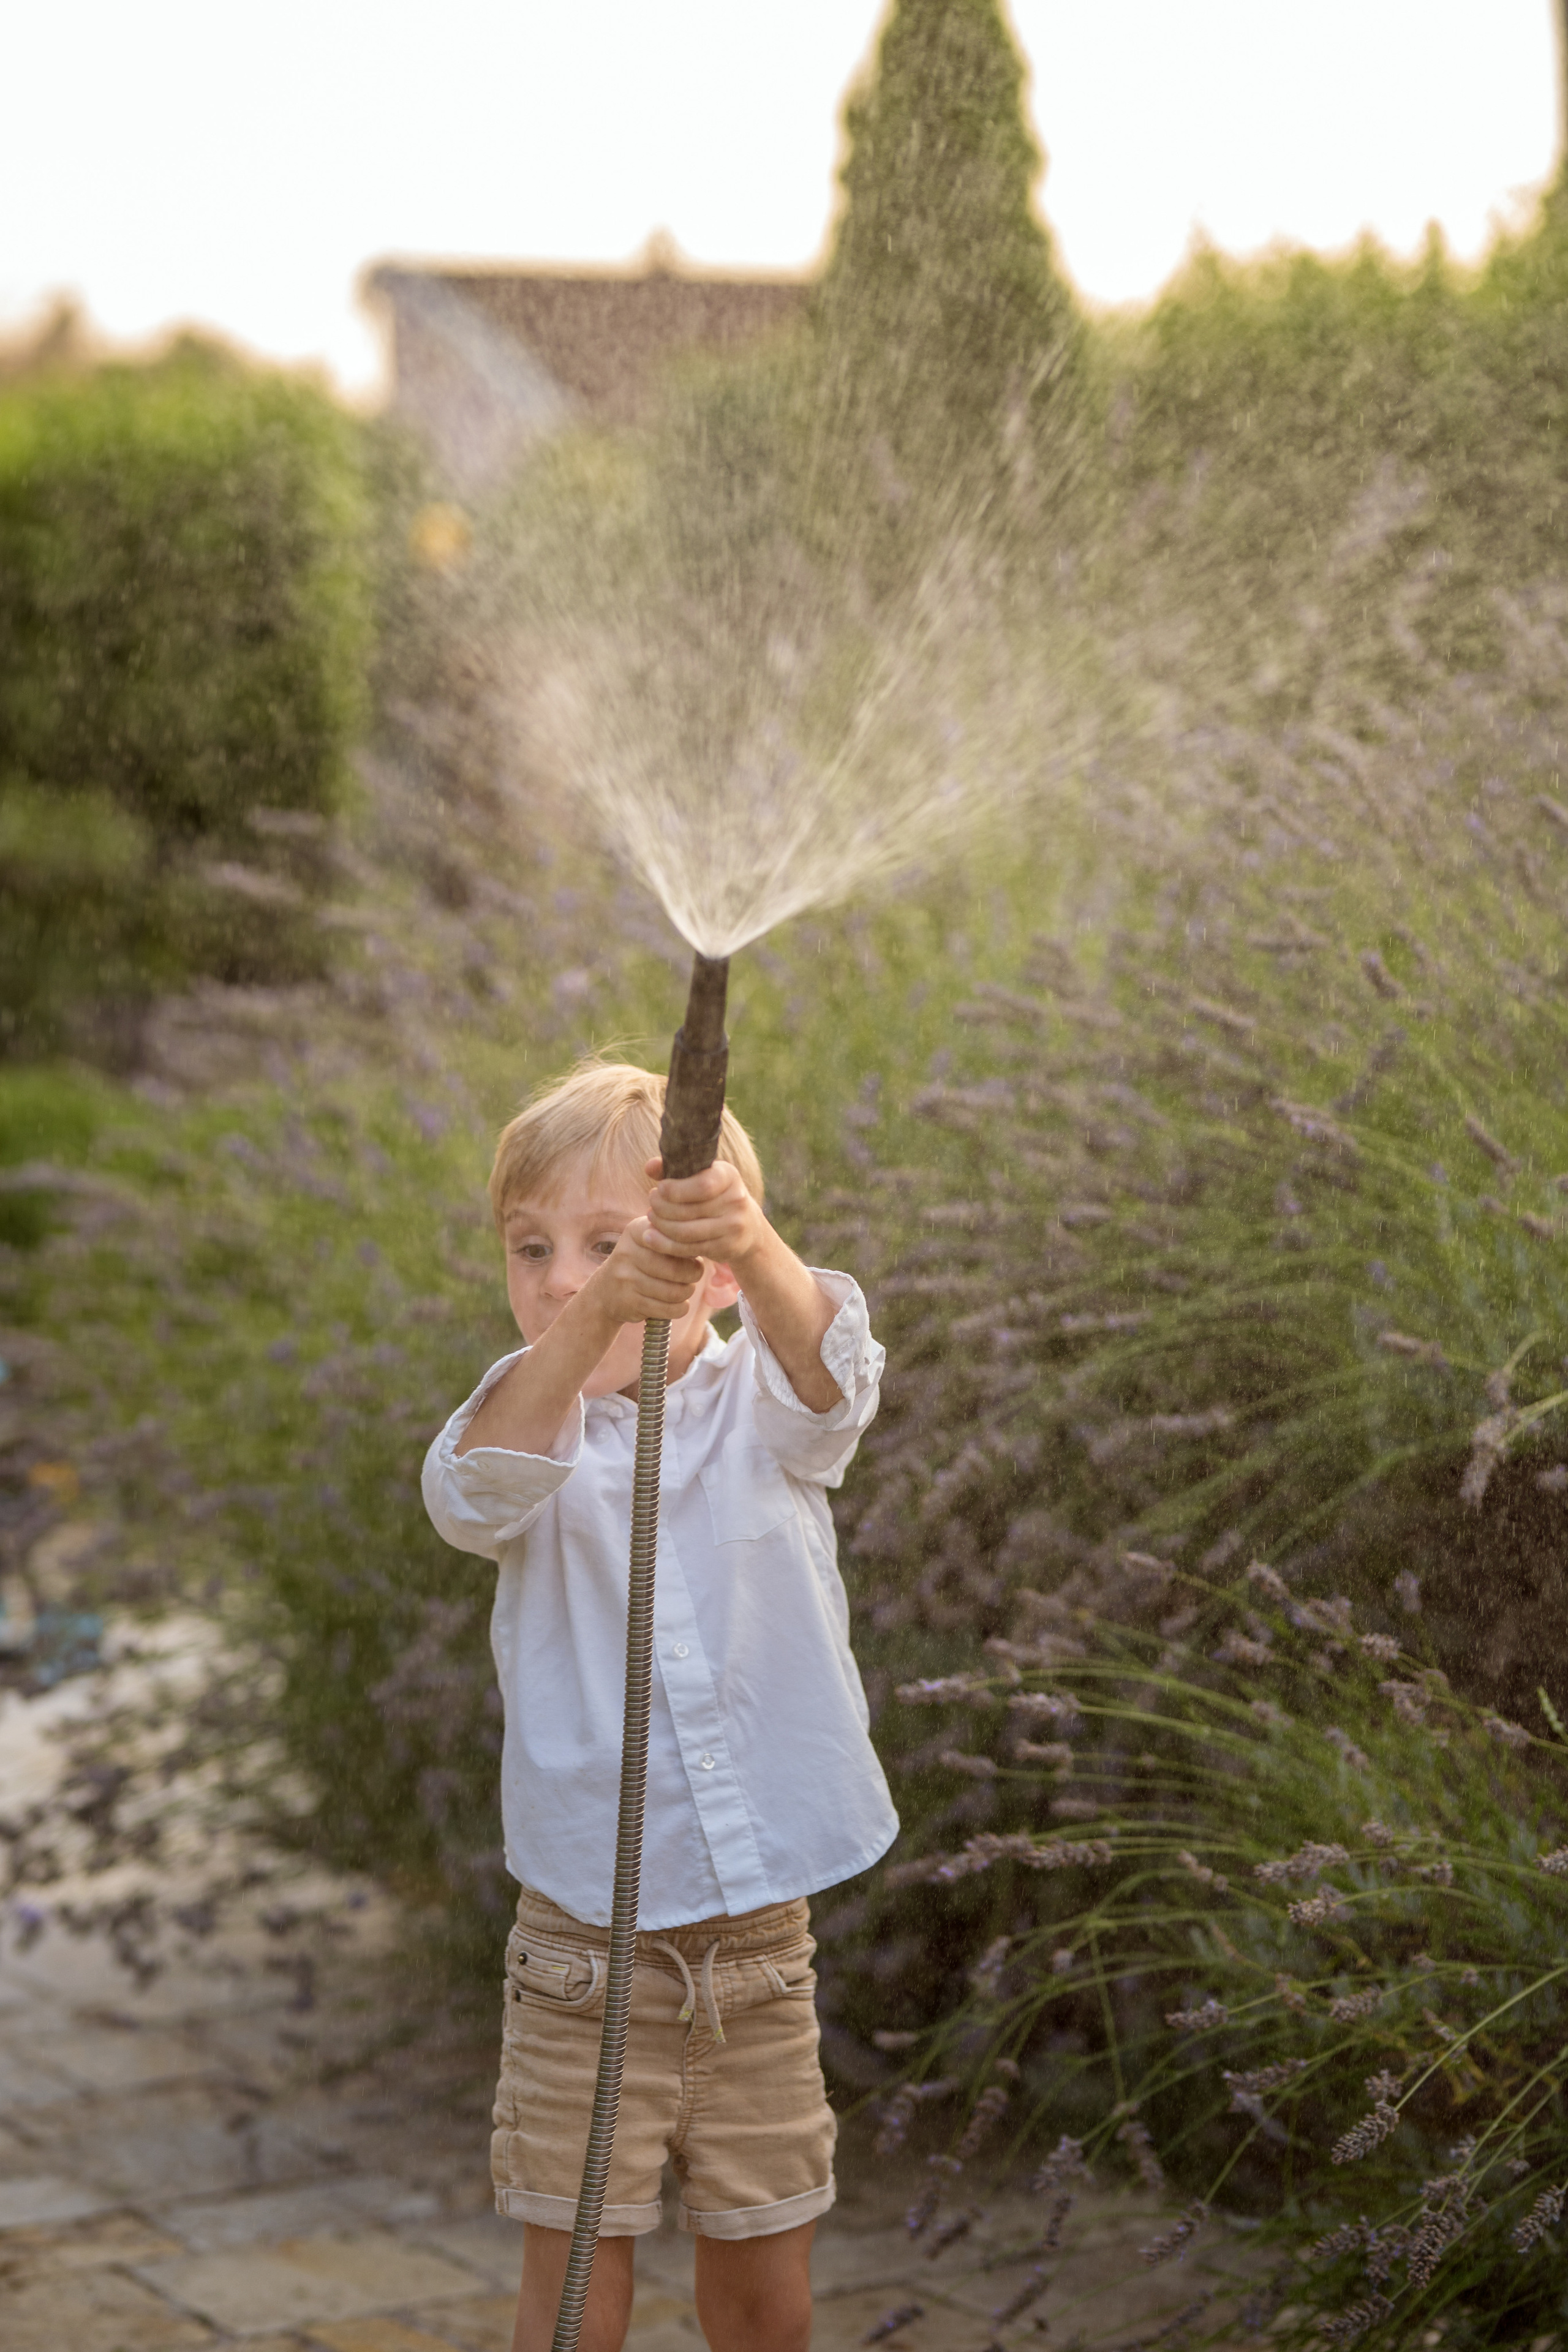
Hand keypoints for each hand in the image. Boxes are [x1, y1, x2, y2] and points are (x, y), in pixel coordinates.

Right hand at [593, 1214, 705, 1326]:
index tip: (693, 1256)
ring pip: (674, 1292)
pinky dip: (679, 1308)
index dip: (691, 1251)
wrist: (604, 1292)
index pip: (675, 1239)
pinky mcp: (628, 1302)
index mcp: (636, 1231)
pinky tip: (677, 1304)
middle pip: (677, 1269)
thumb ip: (673, 1238)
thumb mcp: (649, 1242)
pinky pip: (668, 1309)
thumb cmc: (640, 1264)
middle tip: (693, 1276)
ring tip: (684, 1289)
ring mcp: (626, 1278)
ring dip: (686, 1293)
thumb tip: (707, 1242)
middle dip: (693, 1275)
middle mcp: (627, 1252)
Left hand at [644, 1158, 763, 1274]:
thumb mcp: (702, 1176)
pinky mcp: (727, 1247)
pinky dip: (666, 1244)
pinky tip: (652, 1238)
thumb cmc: (715, 1195)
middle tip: (651, 1205)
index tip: (659, 1188)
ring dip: (661, 1226)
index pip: (702, 1185)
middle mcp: (736, 1200)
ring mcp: (733, 1226)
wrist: (749, 1226)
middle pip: (689, 1210)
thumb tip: (649, 1167)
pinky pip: (689, 1248)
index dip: (675, 1189)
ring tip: (651, 1219)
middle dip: (662, 1208)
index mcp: (729, 1177)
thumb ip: (675, 1169)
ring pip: (686, 1232)